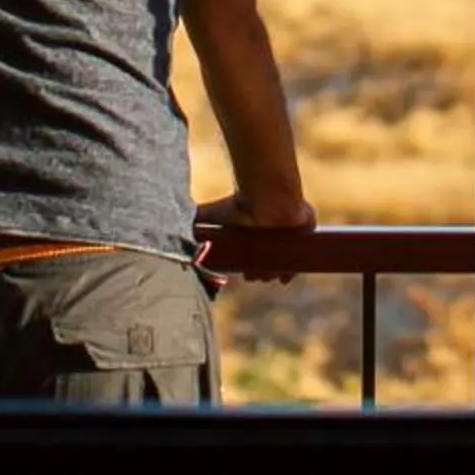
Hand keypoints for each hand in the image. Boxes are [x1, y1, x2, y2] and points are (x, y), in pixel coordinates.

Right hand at [195, 190, 316, 284]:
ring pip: (285, 264)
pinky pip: (306, 255)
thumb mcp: (210, 215)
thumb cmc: (239, 204)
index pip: (255, 257)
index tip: (246, 275)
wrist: (265, 198)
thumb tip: (168, 232)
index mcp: (255, 232)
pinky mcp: (306, 229)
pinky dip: (295, 268)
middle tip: (253, 277)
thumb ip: (193, 221)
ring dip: (277, 273)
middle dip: (262, 274)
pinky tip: (287, 277)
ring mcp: (290, 233)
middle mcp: (273, 234)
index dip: (252, 270)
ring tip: (267, 275)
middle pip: (270, 263)